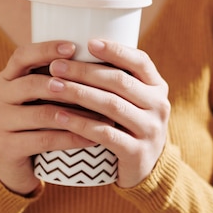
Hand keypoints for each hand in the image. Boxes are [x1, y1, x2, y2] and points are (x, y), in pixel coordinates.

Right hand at [0, 41, 106, 194]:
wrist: (21, 164)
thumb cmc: (42, 121)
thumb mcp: (46, 96)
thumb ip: (62, 77)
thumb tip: (106, 56)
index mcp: (7, 77)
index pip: (22, 55)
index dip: (46, 49)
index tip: (74, 47)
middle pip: (31, 84)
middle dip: (66, 84)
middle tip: (96, 86)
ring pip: (42, 114)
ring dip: (77, 114)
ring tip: (105, 116)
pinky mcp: (6, 148)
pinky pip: (44, 140)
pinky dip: (72, 138)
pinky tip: (93, 138)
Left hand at [49, 39, 170, 187]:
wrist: (145, 169)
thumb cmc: (129, 125)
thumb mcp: (134, 100)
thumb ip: (117, 79)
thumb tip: (77, 47)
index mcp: (158, 87)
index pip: (140, 61)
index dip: (116, 50)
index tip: (89, 42)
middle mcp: (159, 105)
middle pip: (120, 82)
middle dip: (85, 71)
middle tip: (56, 66)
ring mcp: (150, 130)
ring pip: (112, 105)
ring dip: (79, 94)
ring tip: (52, 87)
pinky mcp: (137, 152)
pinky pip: (105, 133)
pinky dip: (80, 123)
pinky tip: (60, 117)